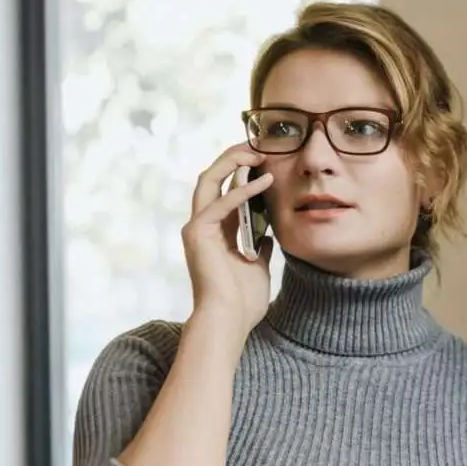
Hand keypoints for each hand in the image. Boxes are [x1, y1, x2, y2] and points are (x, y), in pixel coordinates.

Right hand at [182, 144, 275, 343]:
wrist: (229, 321)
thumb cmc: (242, 301)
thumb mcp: (258, 266)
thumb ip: (259, 246)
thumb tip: (270, 234)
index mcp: (216, 231)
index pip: (225, 188)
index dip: (241, 170)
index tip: (265, 157)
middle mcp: (201, 224)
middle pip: (212, 176)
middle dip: (234, 156)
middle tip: (259, 144)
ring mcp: (196, 227)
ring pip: (209, 179)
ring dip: (233, 162)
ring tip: (259, 152)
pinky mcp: (198, 233)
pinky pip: (222, 203)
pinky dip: (243, 190)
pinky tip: (265, 181)